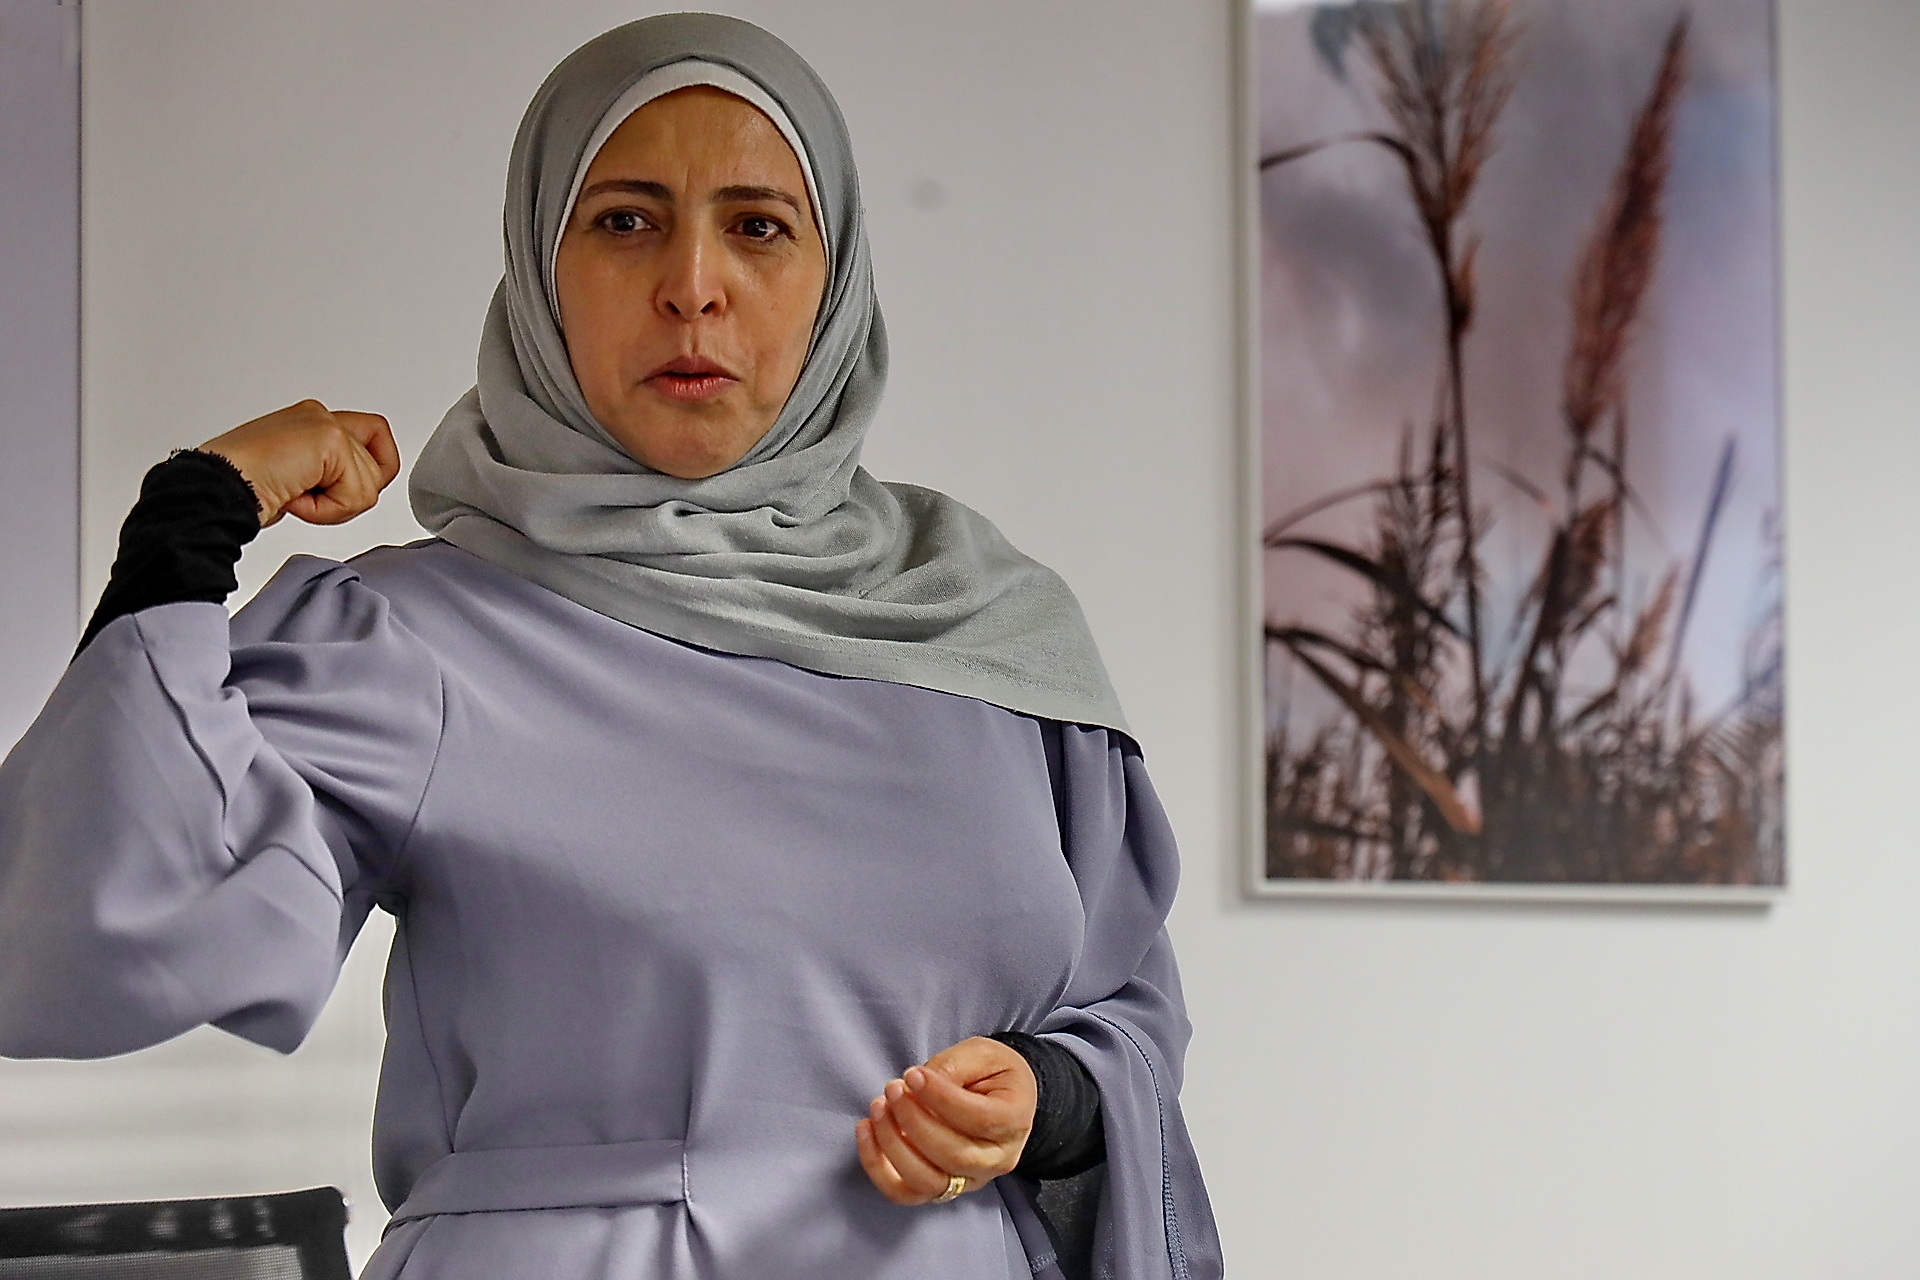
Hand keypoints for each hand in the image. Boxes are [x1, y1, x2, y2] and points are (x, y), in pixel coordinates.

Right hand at [199, 399, 400, 527]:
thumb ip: (325, 473)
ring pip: (369, 486)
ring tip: (292, 495)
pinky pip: (356, 493)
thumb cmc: (238, 490)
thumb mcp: (293, 479)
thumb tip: (351, 490)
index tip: (338, 493)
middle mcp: (318, 416)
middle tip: (305, 497)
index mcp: (309, 421)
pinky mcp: (328, 439)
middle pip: (378, 467)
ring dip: (332, 507)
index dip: (367, 475)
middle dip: (347, 498)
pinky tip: (294, 499)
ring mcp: (323, 423)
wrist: (213, 491)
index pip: (374, 437)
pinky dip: (327, 510)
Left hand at [855, 1036, 1035, 1206]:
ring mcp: (969, 1181)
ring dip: (893, 1145)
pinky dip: (878, 1168)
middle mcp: (996, 1160)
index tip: (912, 1075)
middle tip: (893, 1088)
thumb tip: (918, 1086)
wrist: (998, 1097)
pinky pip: (905, 1193)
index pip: (978, 1119)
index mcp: (1014, 1121)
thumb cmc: (991, 1072)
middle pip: (953, 1155)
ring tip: (878, 1108)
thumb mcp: (982, 1054)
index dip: (941, 1098)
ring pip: (928, 1181)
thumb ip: (954, 1067)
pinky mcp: (940, 1189)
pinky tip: (866, 1132)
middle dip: (914, 1121)